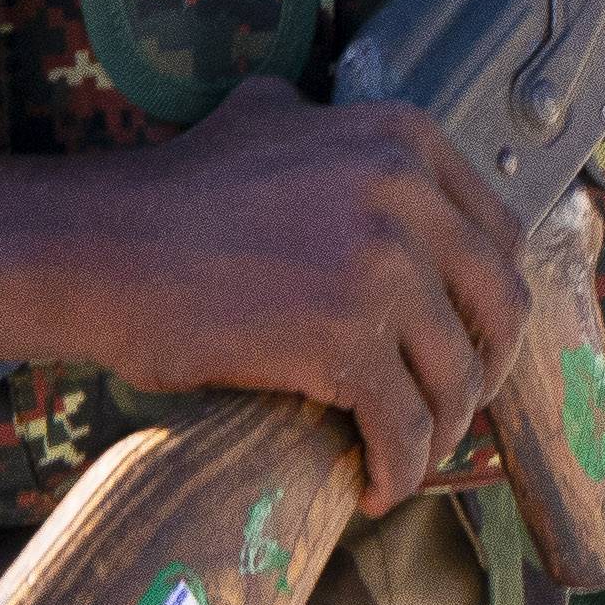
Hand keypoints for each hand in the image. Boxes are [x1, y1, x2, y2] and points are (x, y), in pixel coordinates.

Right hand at [81, 84, 536, 511]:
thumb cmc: (175, 192)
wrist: (102, 248)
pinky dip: (400, 468)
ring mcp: (380, 268)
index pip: (502, 236)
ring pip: (455, 376)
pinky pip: (404, 425)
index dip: (491, 303)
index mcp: (404, 140)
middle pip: (498, 307)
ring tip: (407, 454)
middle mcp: (406, 195)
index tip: (471, 341)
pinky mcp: (344, 342)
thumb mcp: (269, 116)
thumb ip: (331, 126)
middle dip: (484, 370)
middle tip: (452, 407)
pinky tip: (377, 488)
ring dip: (440, 431)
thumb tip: (368, 150)